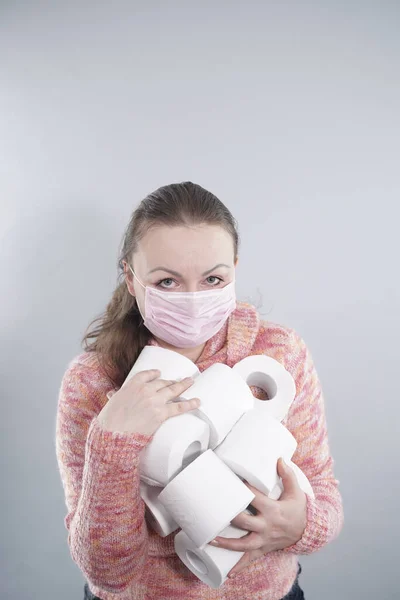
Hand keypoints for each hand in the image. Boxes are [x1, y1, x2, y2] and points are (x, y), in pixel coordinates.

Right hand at [97, 370, 199, 435]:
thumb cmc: (109, 422)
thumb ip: (115, 396)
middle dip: (171, 381)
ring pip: (173, 390)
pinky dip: (190, 404)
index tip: (159, 373)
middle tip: (178, 381)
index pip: (146, 375)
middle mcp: (145, 390)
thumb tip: (111, 394)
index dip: (154, 373)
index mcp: (132, 385)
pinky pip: (179, 407)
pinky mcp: (161, 414)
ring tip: (191, 382)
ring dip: (184, 385)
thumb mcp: (111, 403)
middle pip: (162, 382)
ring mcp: (155, 401)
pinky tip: (197, 402)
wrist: (114, 435)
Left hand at [208, 458, 307, 577]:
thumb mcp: (296, 492)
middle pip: (244, 522)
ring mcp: (264, 540)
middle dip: (229, 516)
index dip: (243, 490)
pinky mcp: (263, 548)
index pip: (255, 499)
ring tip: (210, 539)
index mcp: (273, 510)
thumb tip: (280, 459)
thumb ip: (288, 475)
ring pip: (243, 544)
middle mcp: (266, 526)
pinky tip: (228, 572)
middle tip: (213, 509)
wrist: (307, 531)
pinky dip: (240, 566)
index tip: (231, 480)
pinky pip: (250, 559)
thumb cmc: (298, 509)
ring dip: (226, 543)